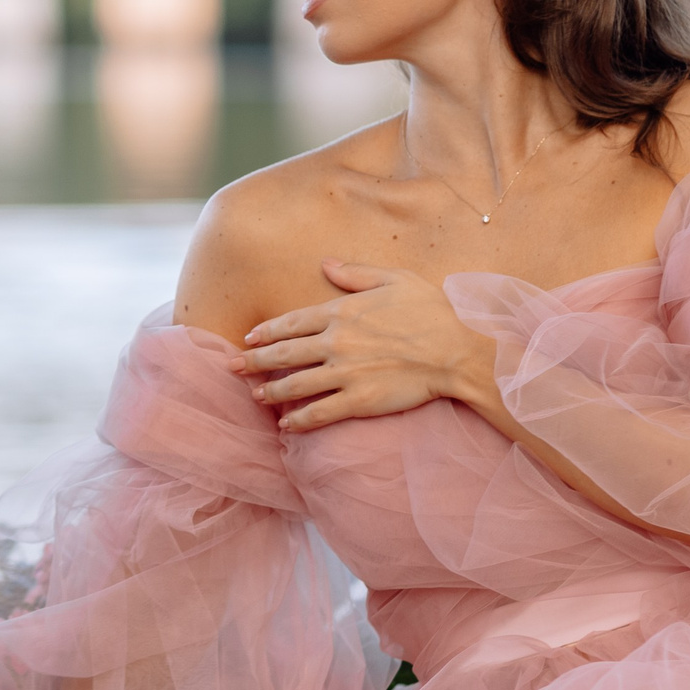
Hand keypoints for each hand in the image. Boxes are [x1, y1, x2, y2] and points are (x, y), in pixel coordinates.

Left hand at [238, 260, 494, 432]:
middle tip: (231, 368)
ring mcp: (345, 374)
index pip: (291, 322)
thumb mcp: (394, 279)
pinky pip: (319, 413)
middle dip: (253, 362)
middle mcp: (336, 343)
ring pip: (295, 385)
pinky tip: (286, 426)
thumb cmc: (431, 311)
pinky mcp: (358, 401)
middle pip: (283, 354)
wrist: (457, 350)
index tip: (248, 338)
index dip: (266, 331)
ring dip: (270, 392)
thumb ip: (355, 272)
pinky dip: (299, 421)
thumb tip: (325, 263)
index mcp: (341, 312)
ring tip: (254, 397)